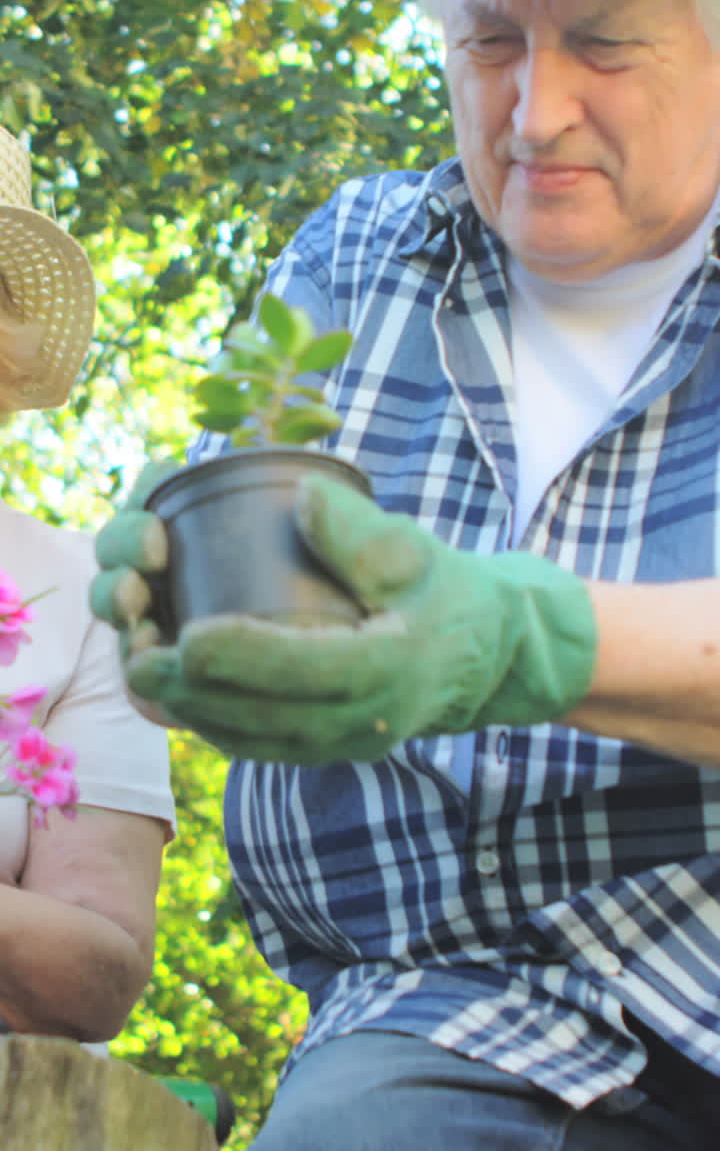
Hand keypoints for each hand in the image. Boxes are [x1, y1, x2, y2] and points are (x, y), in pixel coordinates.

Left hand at [93, 472, 596, 764]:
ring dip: (189, 709)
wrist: (486, 655)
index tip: (188, 634)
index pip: (307, 669)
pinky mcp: (327, 745)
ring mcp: (342, 742)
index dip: (243, 656)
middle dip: (191, 689)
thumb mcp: (418, 552)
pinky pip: (259, 745)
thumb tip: (304, 495)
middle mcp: (363, 720)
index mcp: (389, 668)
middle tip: (136, 653)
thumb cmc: (447, 592)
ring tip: (138, 671)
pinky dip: (211, 722)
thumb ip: (362, 531)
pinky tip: (172, 696)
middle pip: (262, 716)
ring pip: (251, 739)